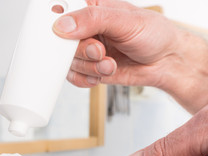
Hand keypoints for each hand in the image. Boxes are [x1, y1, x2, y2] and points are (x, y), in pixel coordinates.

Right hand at [53, 0, 207, 112]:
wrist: (166, 62)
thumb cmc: (153, 34)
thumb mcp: (126, 20)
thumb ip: (93, 20)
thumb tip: (63, 25)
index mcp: (90, 8)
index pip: (61, 11)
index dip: (58, 23)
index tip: (66, 35)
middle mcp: (85, 30)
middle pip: (62, 42)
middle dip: (82, 51)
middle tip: (100, 51)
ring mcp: (85, 50)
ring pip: (69, 62)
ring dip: (90, 67)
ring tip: (110, 63)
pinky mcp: (89, 68)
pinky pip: (74, 77)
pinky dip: (87, 79)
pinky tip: (102, 73)